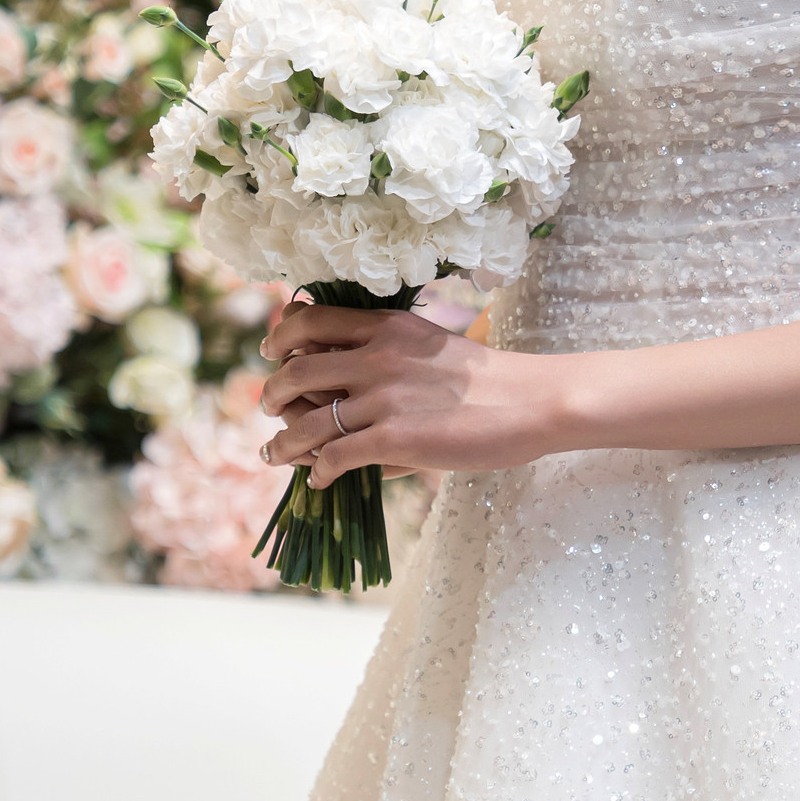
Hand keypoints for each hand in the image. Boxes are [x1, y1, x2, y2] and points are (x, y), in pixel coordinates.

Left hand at [260, 299, 565, 484]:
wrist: (531, 401)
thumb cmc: (490, 380)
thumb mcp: (432, 347)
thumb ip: (389, 355)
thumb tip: (349, 376)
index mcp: (386, 326)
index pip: (311, 320)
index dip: (281, 335)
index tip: (272, 350)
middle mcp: (377, 356)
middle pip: (297, 370)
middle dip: (272, 394)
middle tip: (268, 407)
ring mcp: (384, 398)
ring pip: (307, 421)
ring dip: (284, 443)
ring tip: (277, 453)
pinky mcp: (394, 438)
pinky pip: (336, 457)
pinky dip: (321, 472)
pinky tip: (322, 480)